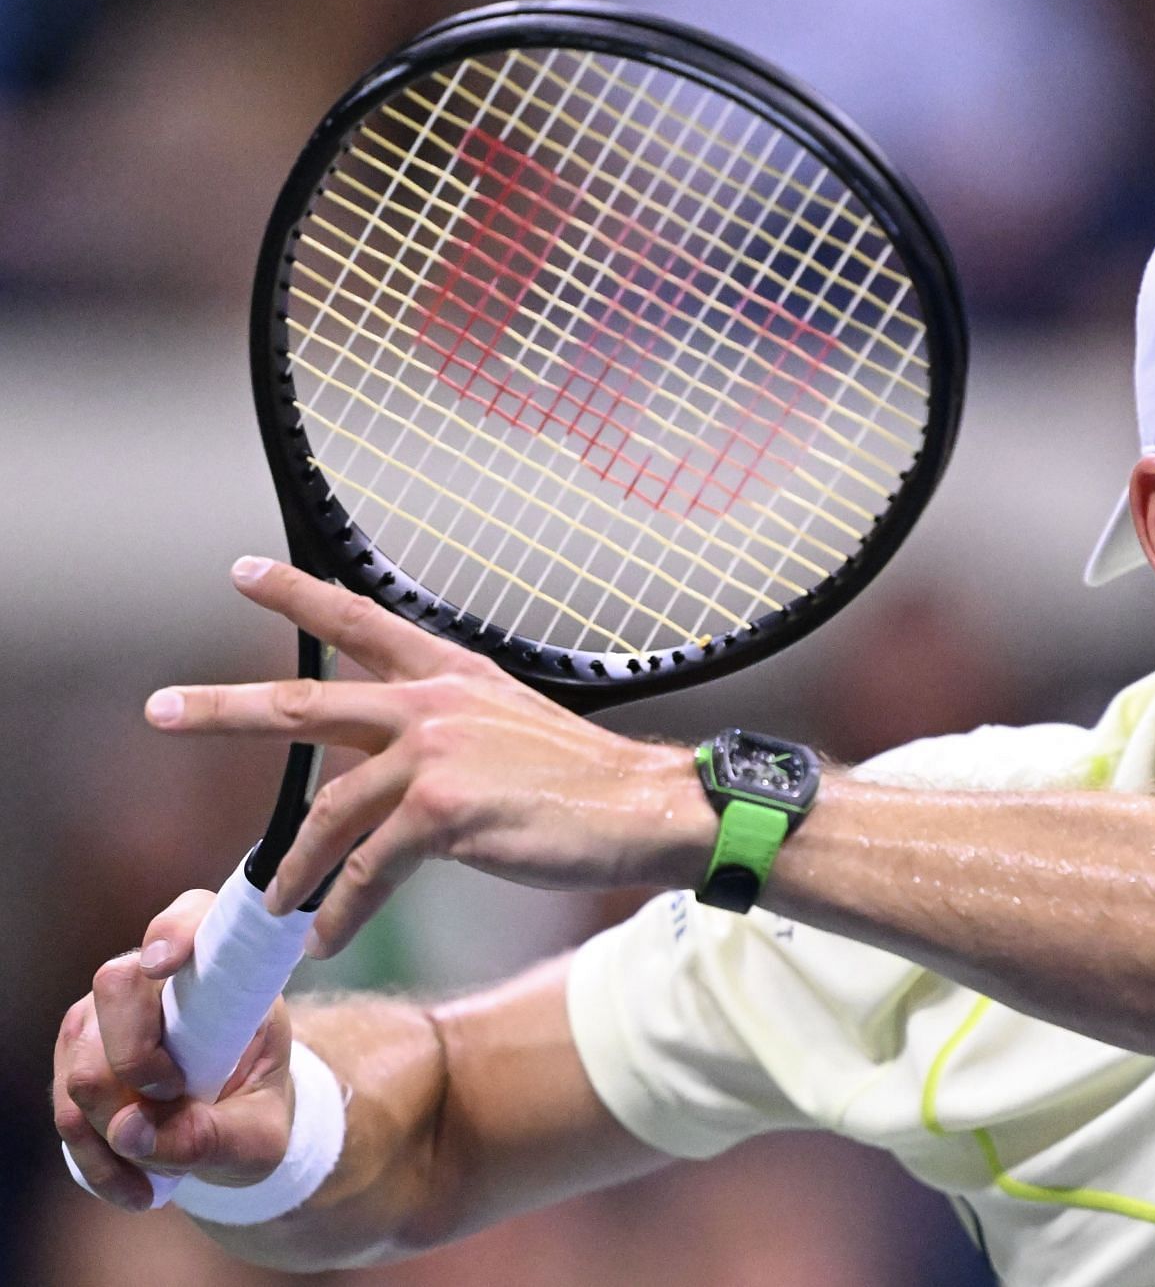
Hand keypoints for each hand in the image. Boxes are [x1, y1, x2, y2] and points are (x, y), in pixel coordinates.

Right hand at [53, 891, 293, 1209]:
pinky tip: (137, 1189)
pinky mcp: (76, 1059)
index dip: (174, 930)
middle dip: (133, 1062)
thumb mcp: (259, 1132)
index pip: (194, 917)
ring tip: (160, 1178)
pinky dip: (98, 1157)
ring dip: (113, 1131)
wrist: (236, 1126)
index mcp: (222, 968)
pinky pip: (67, 1110)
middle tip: (174, 1101)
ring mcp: (106, 1017)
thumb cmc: (257, 1105)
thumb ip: (211, 1134)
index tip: (165, 963)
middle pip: (114, 991)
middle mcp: (155, 979)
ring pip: (81, 1062)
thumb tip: (129, 1132)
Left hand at [144, 558, 713, 956]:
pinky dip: (343, 910)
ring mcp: (433, 755)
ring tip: (274, 905)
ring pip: (328, 812)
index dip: (297, 595)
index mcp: (452, 676)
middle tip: (159, 707)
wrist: (644, 806)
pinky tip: (329, 934)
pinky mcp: (441, 812)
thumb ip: (448, 737)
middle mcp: (433, 704)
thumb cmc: (585, 781)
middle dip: (223, 707)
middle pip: (305, 703)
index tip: (241, 572)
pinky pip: (367, 871)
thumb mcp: (510, 730)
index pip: (361, 622)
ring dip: (292, 868)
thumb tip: (393, 777)